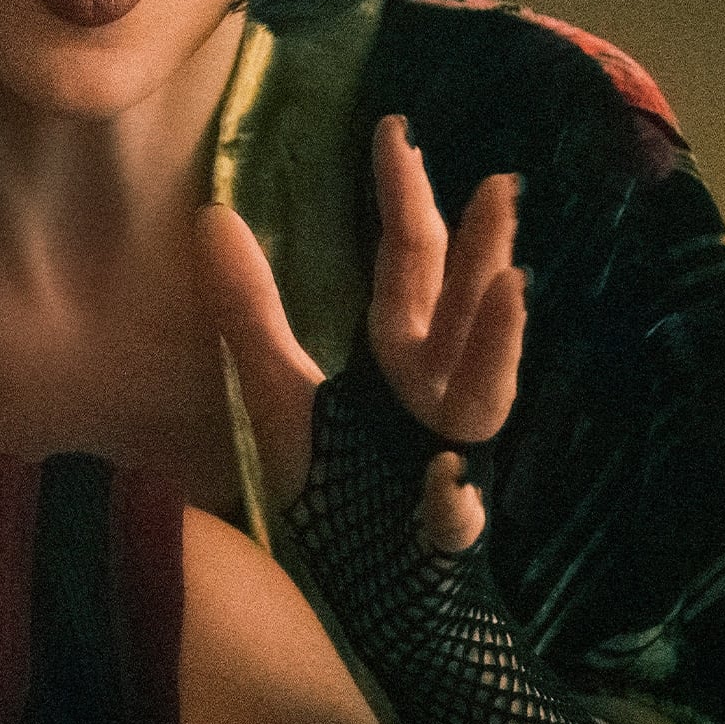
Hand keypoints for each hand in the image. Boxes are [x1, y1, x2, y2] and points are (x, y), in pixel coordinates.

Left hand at [197, 116, 524, 549]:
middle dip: (482, 252)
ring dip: (499, 345)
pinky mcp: (446, 531)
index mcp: (401, 356)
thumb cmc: (339, 487)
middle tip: (500, 183)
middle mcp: (436, 394)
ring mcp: (452, 458)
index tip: (394, 130)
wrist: (374, 593)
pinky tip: (448, 487)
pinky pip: (453, 515)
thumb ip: (250, 311)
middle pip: (462, 310)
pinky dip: (451, 503)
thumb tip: (209, 214)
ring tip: (515, 287)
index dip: (402, 201)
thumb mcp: (279, 391)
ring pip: (483, 394)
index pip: (408, 264)